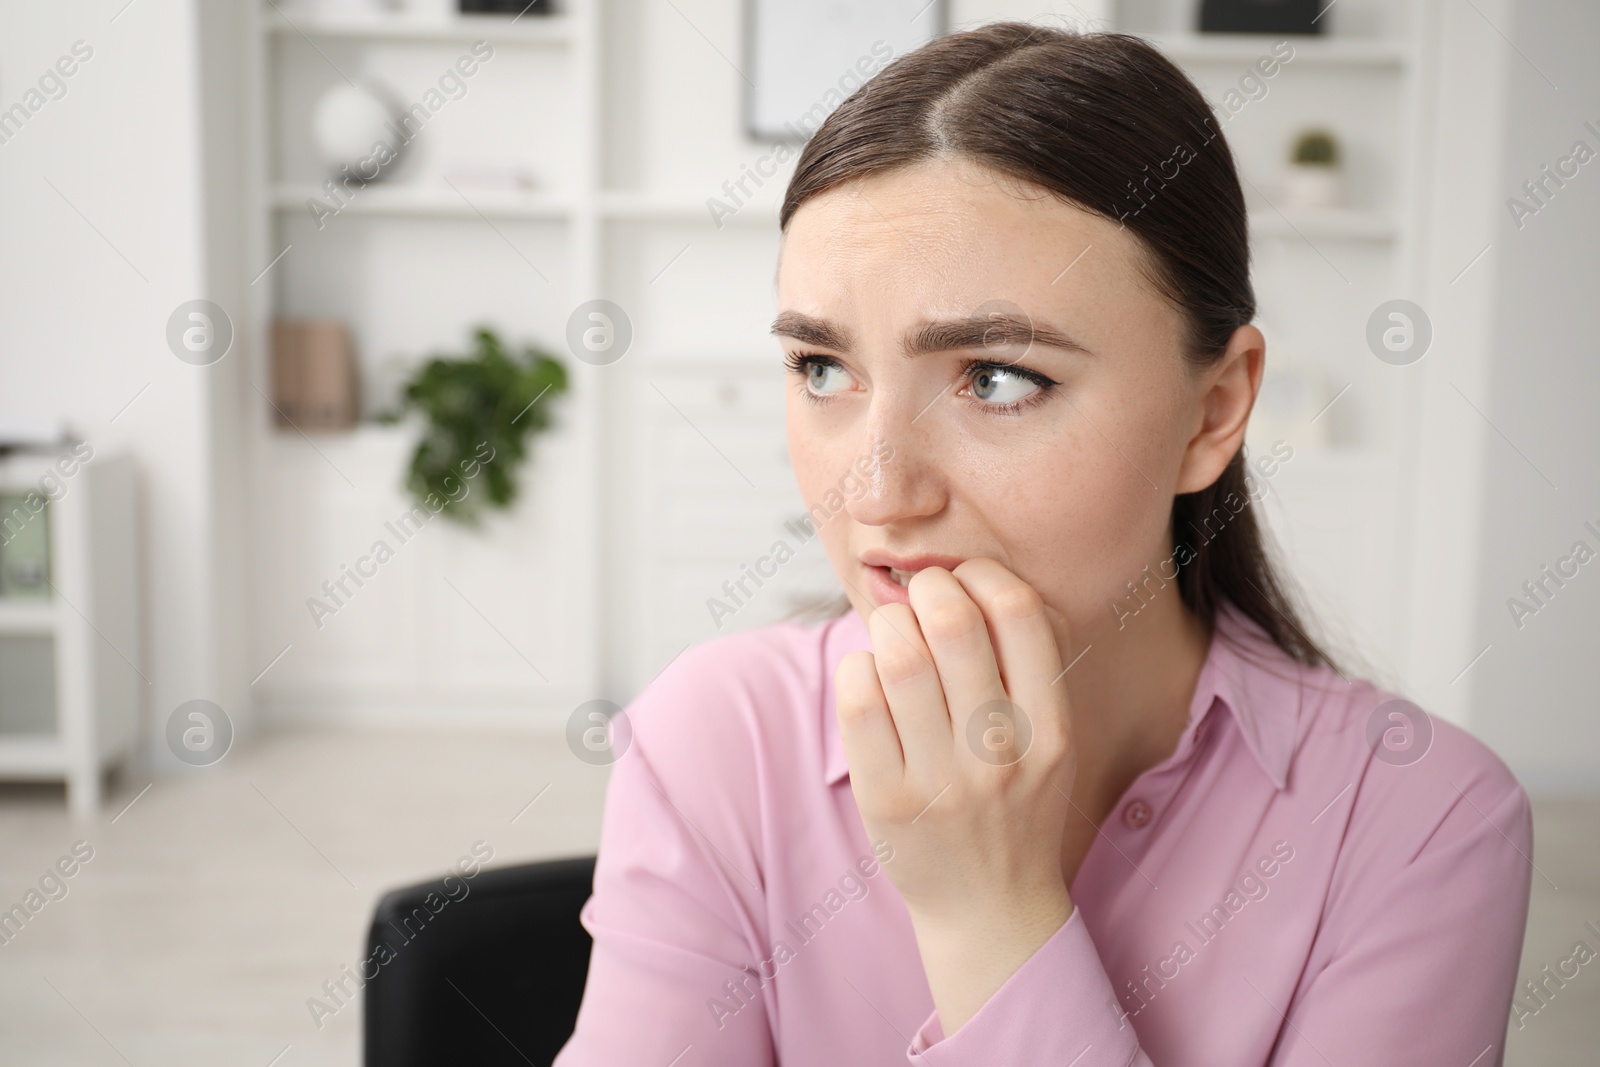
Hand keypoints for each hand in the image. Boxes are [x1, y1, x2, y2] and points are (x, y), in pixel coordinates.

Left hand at [835, 558, 1077, 1034]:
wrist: (990, 907)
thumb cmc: (1015, 803)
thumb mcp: (1052, 740)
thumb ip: (1029, 666)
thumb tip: (975, 576)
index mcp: (1051, 729)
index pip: (1021, 613)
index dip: (983, 574)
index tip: (967, 579)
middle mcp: (1001, 753)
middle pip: (952, 623)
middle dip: (928, 588)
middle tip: (921, 596)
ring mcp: (942, 780)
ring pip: (898, 655)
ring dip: (889, 625)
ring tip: (895, 635)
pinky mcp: (888, 799)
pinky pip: (858, 699)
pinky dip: (858, 668)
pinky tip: (872, 678)